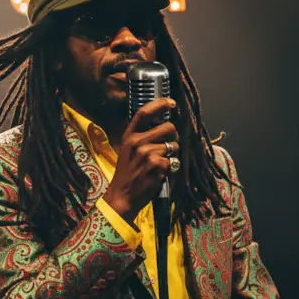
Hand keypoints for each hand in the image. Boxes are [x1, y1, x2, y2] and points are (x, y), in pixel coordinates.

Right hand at [105, 97, 177, 223]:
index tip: (171, 102)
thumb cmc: (127, 174)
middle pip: (169, 127)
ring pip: (175, 145)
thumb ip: (142, 137)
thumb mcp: (127, 151)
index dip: (159, 104)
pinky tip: (161, 174)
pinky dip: (172, 168)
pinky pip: (175, 161)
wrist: (122, 196)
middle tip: (167, 148)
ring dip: (173, 155)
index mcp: (129, 136)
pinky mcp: (158, 165)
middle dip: (173, 137)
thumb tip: (164, 126)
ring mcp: (148, 153)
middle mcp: (137, 142)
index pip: (143, 113)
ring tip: (161, 164)